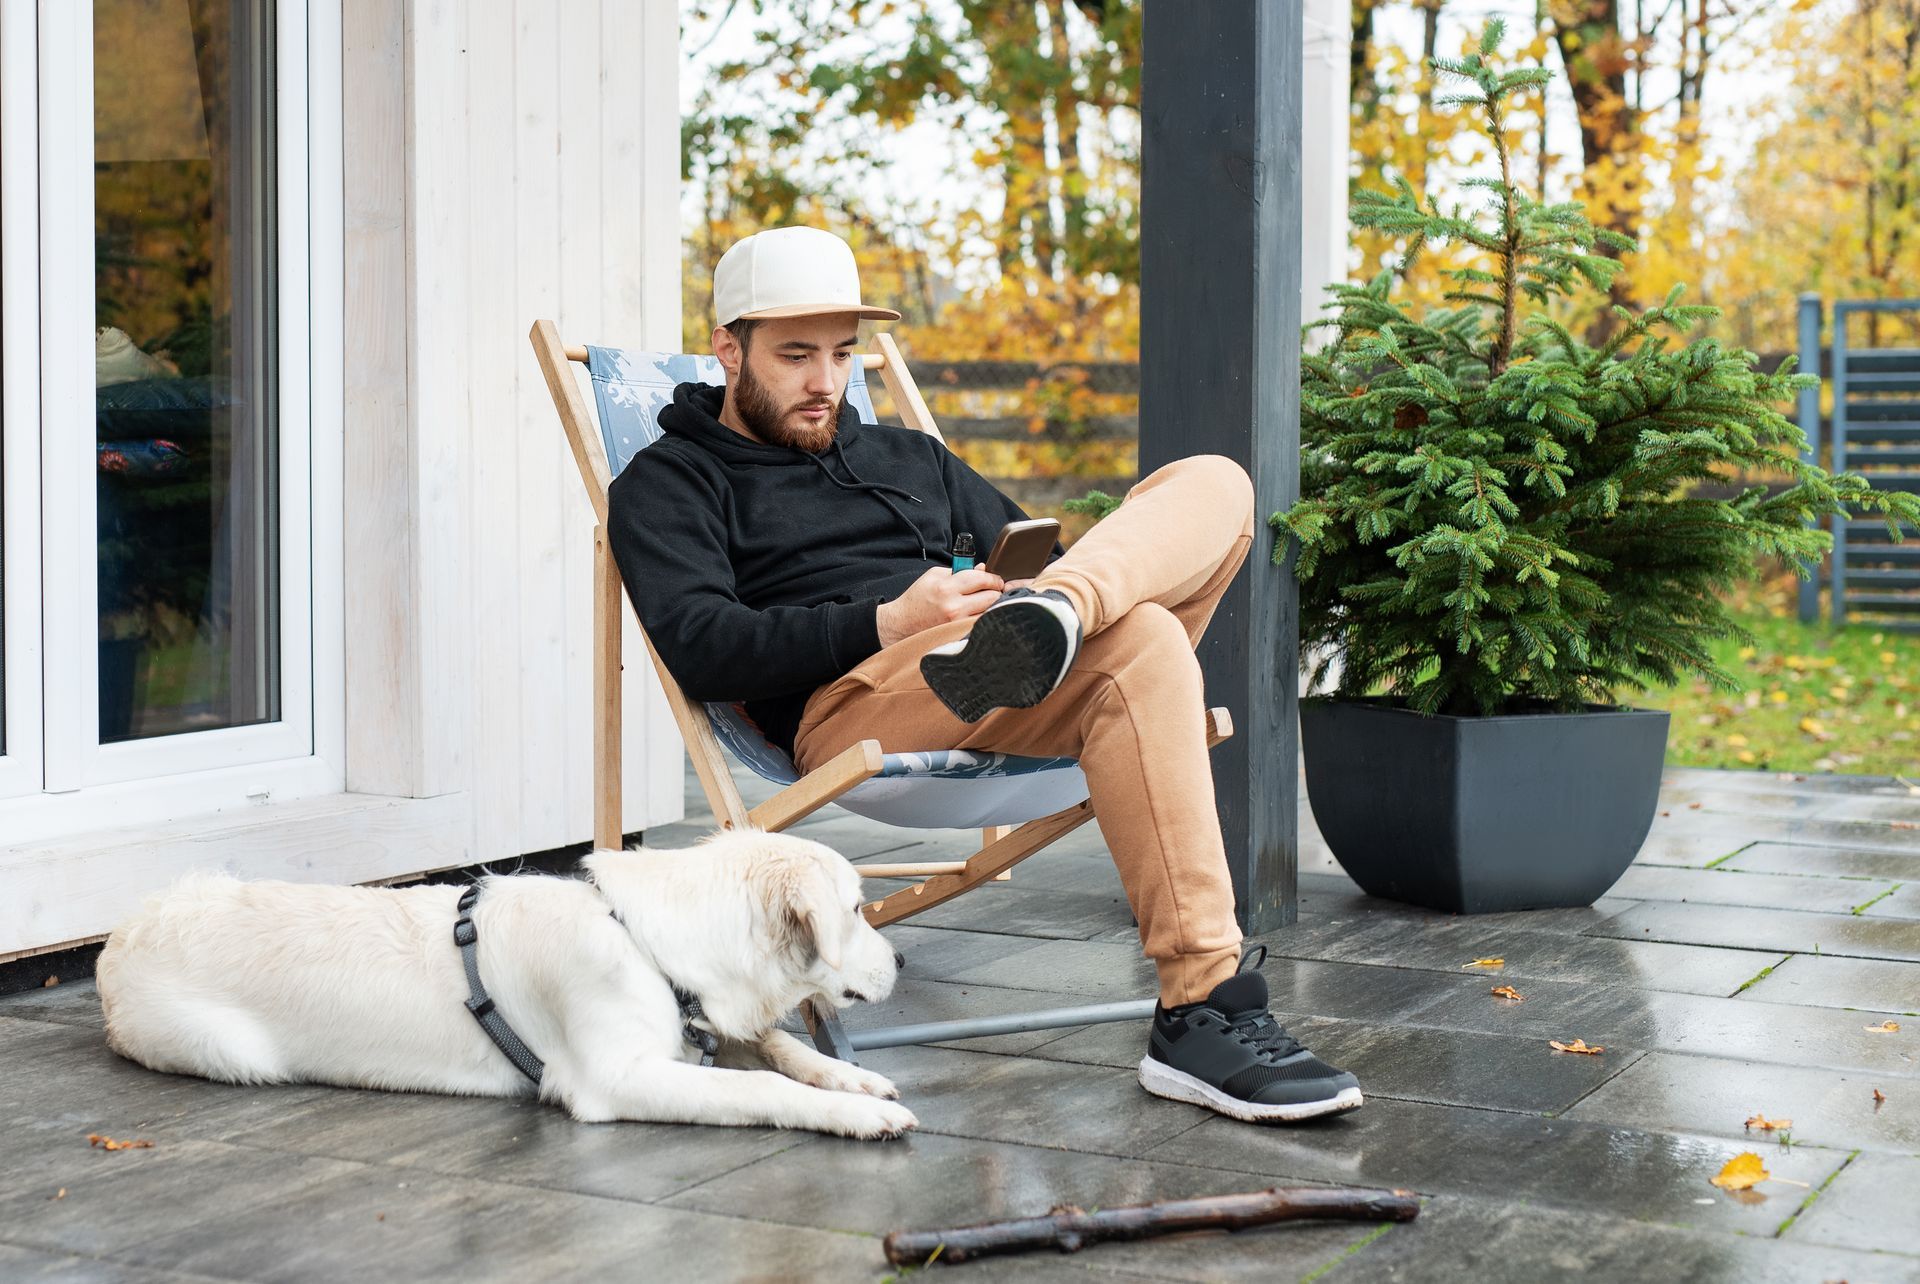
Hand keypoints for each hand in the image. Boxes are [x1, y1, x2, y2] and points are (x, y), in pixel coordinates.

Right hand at [876, 567, 1004, 647]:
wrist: (902, 623)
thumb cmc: (918, 597)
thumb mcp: (935, 576)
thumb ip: (961, 571)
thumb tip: (984, 570)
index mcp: (947, 588)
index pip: (982, 579)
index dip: (993, 577)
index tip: (995, 579)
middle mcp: (954, 607)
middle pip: (992, 597)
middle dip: (996, 591)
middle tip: (992, 590)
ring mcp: (957, 624)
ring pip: (990, 612)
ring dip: (992, 606)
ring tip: (984, 602)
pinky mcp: (959, 635)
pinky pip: (982, 625)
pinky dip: (984, 618)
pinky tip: (978, 614)